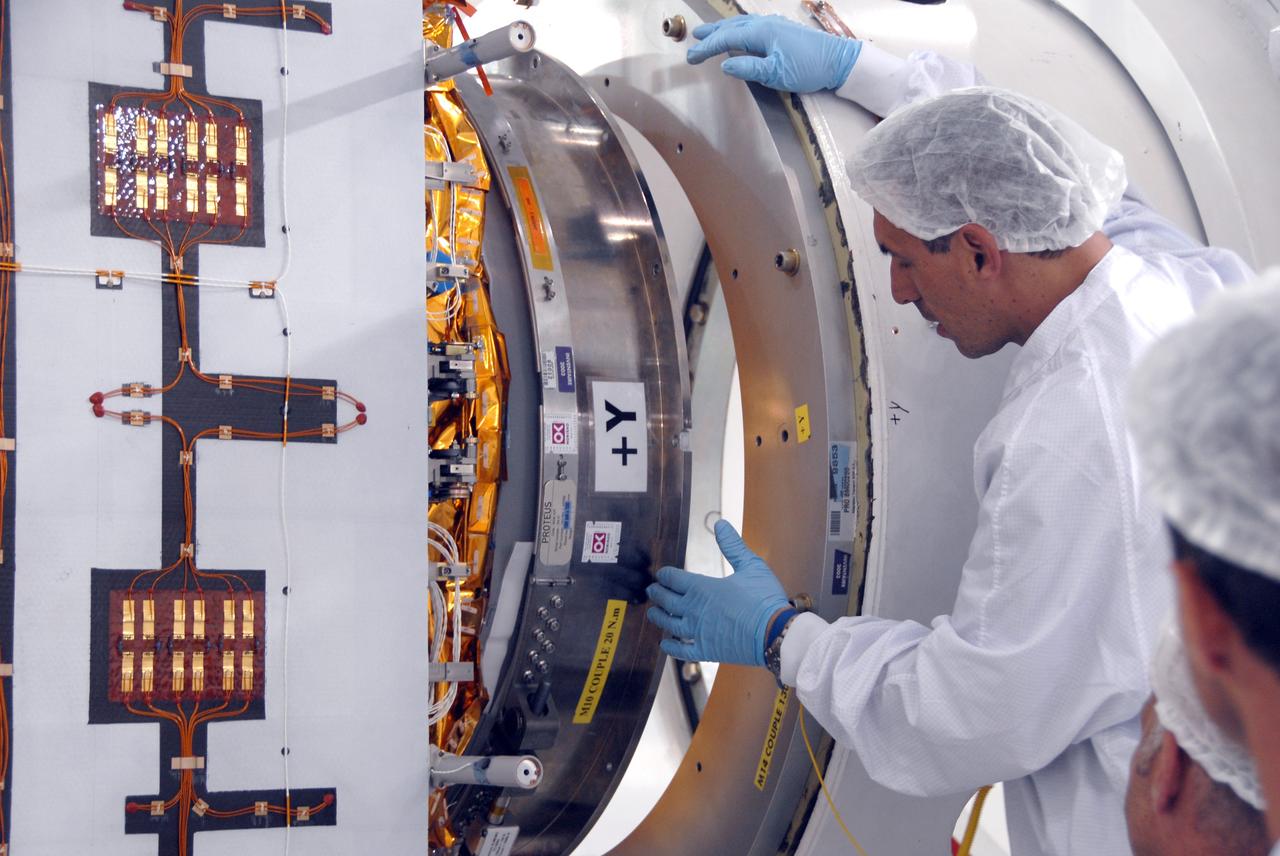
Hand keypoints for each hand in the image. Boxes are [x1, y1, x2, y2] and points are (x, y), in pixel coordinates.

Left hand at [645, 520, 789, 665]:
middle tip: (651, 590)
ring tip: (652, 613)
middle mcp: (694, 609)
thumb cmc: (764, 598)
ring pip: (669, 624)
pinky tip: (665, 644)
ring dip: (658, 617)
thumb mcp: (751, 565)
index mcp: (702, 587)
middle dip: (657, 594)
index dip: (665, 575)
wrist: (775, 634)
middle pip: (667, 600)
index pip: (673, 579)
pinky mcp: (706, 650)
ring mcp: (698, 631)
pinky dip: (671, 647)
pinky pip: (682, 650)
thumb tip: (721, 524)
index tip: (661, 574)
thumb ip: (733, 545)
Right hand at [687, 14, 861, 92]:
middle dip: (712, 33)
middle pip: (731, 27)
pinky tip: (738, 35)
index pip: (726, 38)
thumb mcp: (776, 73)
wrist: (838, 61)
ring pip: (742, 25)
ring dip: (724, 29)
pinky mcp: (782, 30)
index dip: (707, 48)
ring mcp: (774, 25)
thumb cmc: (807, 68)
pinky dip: (738, 30)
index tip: (691, 57)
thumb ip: (749, 68)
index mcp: (761, 32)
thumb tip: (725, 65)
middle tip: (695, 39)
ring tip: (710, 34)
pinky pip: (752, 27)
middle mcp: (765, 24)